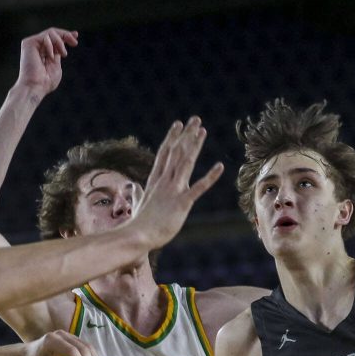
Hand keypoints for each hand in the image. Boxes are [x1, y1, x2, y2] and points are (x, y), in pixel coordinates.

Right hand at [14, 27, 78, 96]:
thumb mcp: (56, 65)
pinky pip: (45, 37)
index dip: (66, 35)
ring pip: (51, 32)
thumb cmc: (46, 81)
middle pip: (53, 32)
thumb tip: (63, 42)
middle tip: (75, 43)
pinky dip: (51, 46)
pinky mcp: (28, 43)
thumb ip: (58, 54)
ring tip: (63, 54)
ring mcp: (32, 44)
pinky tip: (51, 56)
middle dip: (66, 35)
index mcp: (43, 52)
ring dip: (60, 42)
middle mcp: (37, 46)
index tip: (76, 35)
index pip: (54, 38)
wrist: (36, 87)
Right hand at [132, 117, 222, 248]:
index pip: (164, 154)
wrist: (137, 236)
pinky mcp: (182, 203)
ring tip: (202, 130)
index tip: (178, 124)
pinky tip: (220, 166)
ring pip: (186, 163)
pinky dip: (210, 177)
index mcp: (155, 181)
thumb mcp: (138, 204)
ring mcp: (173, 191)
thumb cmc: (139, 224)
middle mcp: (164, 181)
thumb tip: (134, 188)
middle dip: (186, 135)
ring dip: (195, 145)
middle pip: (176, 152)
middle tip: (195, 119)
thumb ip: (137, 193)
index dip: (172, 138)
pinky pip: (199, 188)